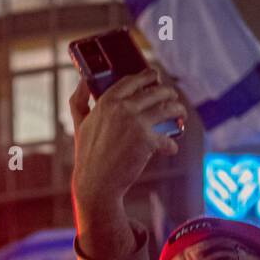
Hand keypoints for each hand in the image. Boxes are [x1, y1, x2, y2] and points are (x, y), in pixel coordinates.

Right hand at [69, 72, 184, 258]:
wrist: (95, 183)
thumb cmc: (87, 155)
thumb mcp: (79, 123)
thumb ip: (79, 100)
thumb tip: (83, 80)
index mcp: (107, 101)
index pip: (133, 80)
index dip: (148, 76)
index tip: (155, 76)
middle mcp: (123, 108)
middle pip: (155, 91)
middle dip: (168, 92)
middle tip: (173, 97)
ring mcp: (136, 123)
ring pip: (167, 109)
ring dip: (178, 109)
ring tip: (180, 114)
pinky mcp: (147, 141)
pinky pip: (167, 139)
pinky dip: (171, 145)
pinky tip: (171, 148)